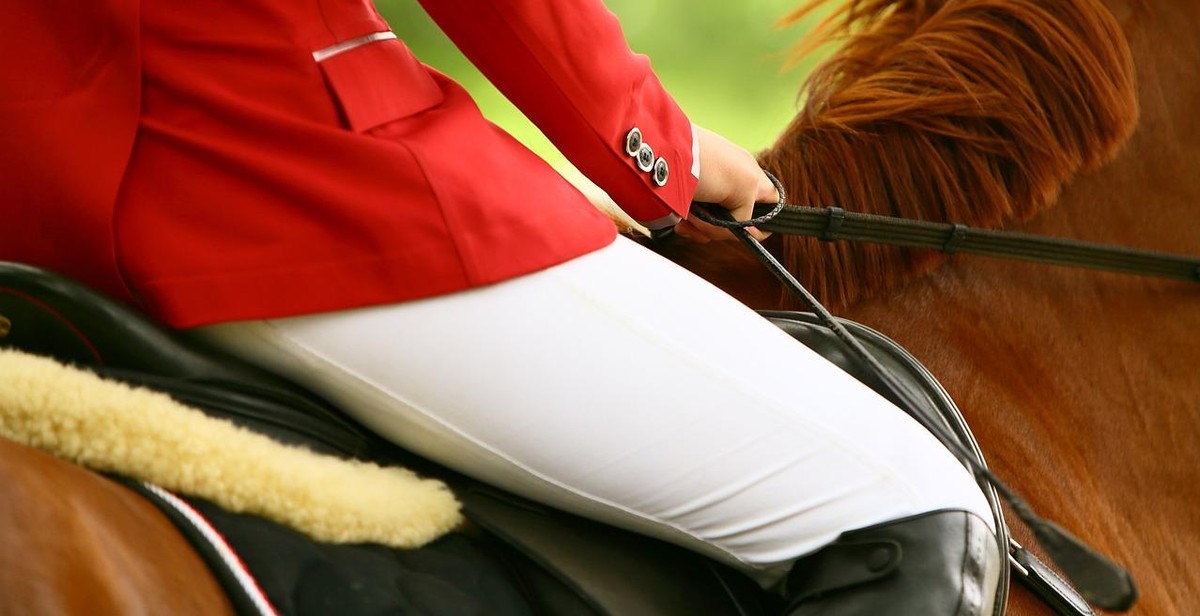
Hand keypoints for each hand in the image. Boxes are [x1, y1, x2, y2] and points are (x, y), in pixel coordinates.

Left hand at [674, 125, 778, 242]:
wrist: (661, 155)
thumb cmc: (707, 163)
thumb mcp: (744, 188)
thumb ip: (750, 214)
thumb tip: (745, 234)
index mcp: (751, 178)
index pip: (769, 206)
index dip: (761, 223)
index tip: (746, 230)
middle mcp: (731, 187)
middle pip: (737, 224)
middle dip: (722, 229)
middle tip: (708, 221)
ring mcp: (708, 195)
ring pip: (715, 228)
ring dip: (703, 228)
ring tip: (689, 218)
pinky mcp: (686, 202)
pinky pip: (694, 225)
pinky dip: (688, 226)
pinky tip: (680, 221)